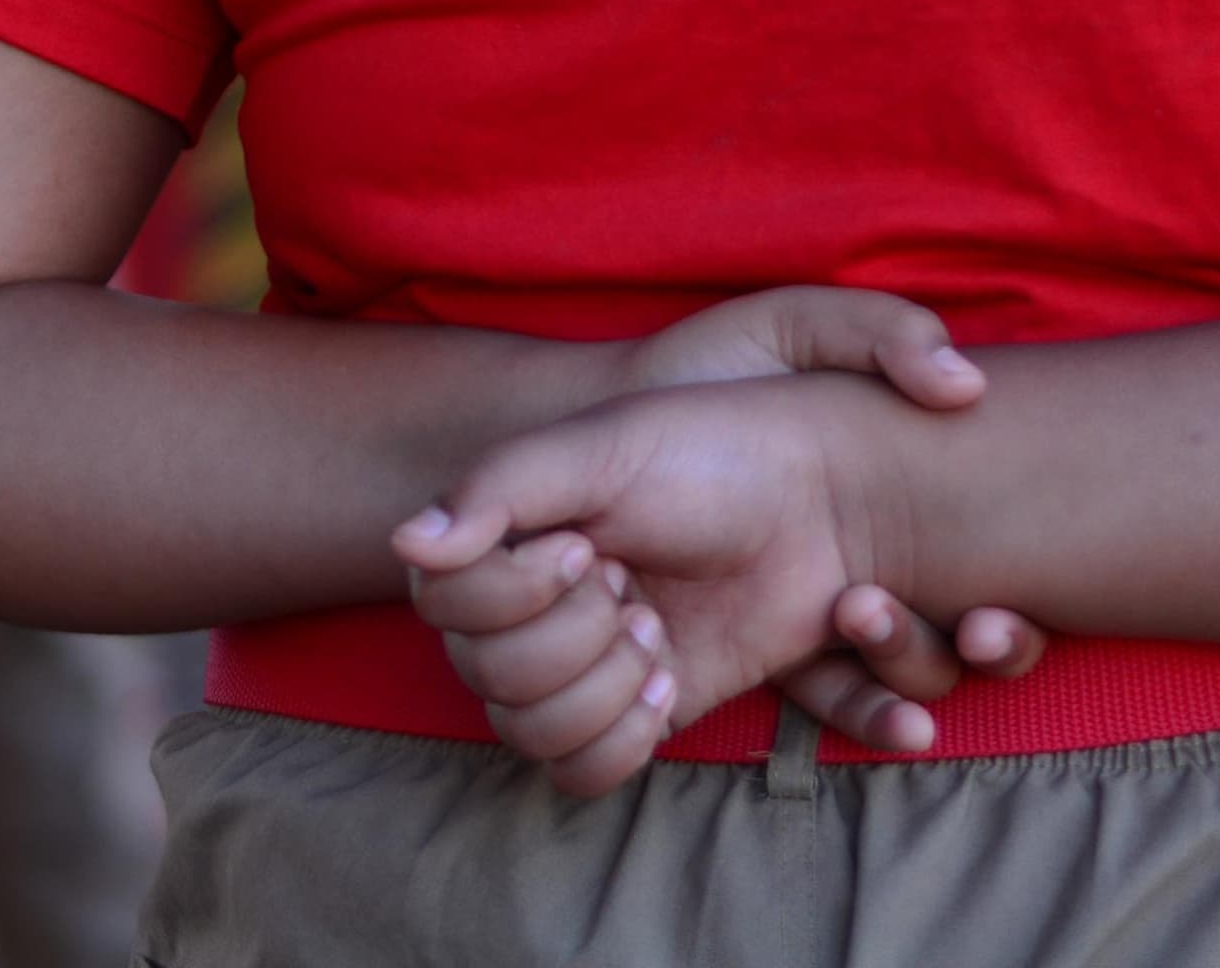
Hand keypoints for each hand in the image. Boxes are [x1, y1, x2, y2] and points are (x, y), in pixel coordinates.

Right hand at [398, 383, 862, 797]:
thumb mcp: (602, 447)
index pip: (441, 605)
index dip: (516, 588)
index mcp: (497, 536)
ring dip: (601, 686)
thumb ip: (498, 486)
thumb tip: (404, 544)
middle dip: (573, 634)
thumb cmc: (707, 454)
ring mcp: (574, 665)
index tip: (590, 544)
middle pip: (485, 675)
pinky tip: (666, 682)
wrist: (815, 502)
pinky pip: (580, 771)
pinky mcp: (628, 712)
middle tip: (634, 582)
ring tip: (656, 628)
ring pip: (527, 730)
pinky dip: (621, 740)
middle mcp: (519, 607)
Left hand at [617, 290, 1048, 739]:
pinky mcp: (756, 650)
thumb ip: (884, 334)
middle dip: (996, 651)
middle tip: (976, 629)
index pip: (1002, 578)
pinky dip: (868, 716)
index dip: (1013, 623)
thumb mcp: (795, 326)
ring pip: (913, 678)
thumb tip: (965, 385)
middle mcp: (880, 566)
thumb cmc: (705, 367)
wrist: (602, 419)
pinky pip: (829, 702)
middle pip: (974, 646)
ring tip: (858, 610)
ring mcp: (820, 615)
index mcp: (906, 501)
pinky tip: (885, 720)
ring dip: (912, 670)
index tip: (995, 617)